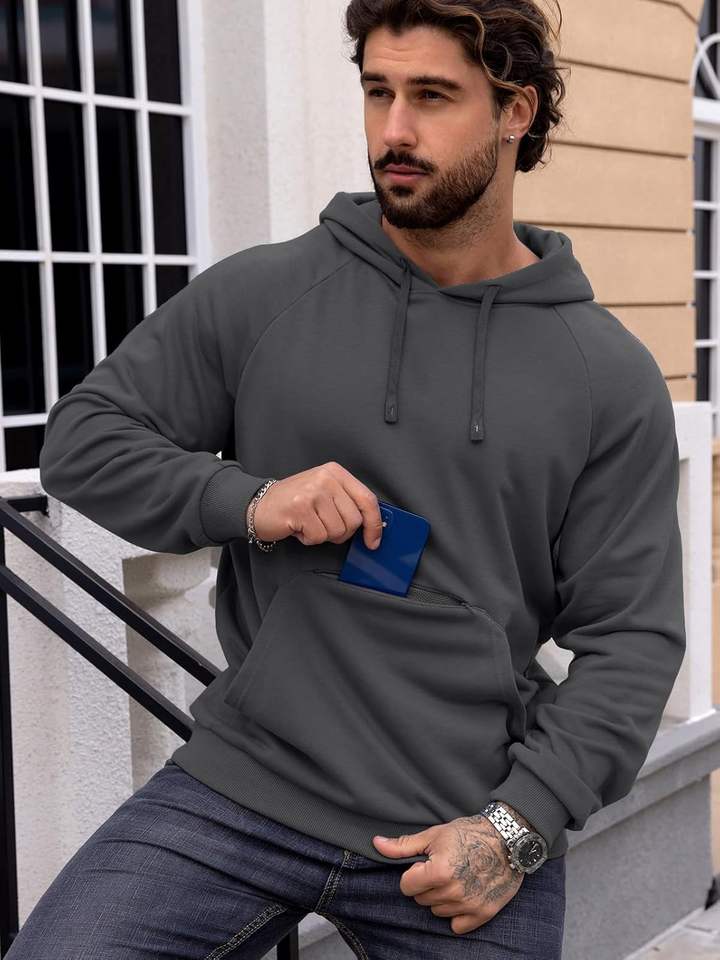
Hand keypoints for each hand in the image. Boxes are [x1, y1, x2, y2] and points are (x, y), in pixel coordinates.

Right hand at [250, 462, 383, 549]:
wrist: (259, 506)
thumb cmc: (294, 503)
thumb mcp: (325, 493)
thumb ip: (347, 503)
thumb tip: (373, 525)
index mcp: (336, 473)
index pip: (367, 499)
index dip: (374, 524)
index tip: (373, 540)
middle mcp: (326, 478)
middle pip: (354, 520)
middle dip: (340, 532)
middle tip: (322, 525)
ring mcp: (313, 492)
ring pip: (337, 531)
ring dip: (322, 535)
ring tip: (308, 523)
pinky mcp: (300, 508)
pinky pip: (318, 537)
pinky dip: (309, 539)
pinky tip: (298, 527)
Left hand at [372, 810, 527, 935]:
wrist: (507, 839)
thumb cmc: (469, 833)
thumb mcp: (434, 835)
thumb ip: (403, 846)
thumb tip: (376, 844)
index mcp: (439, 872)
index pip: (406, 886)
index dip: (413, 873)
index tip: (425, 864)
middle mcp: (453, 892)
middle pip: (421, 900)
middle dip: (427, 885)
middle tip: (443, 868)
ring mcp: (469, 905)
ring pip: (437, 911)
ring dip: (441, 898)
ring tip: (456, 877)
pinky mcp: (483, 913)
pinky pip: (457, 925)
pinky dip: (457, 913)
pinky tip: (464, 894)